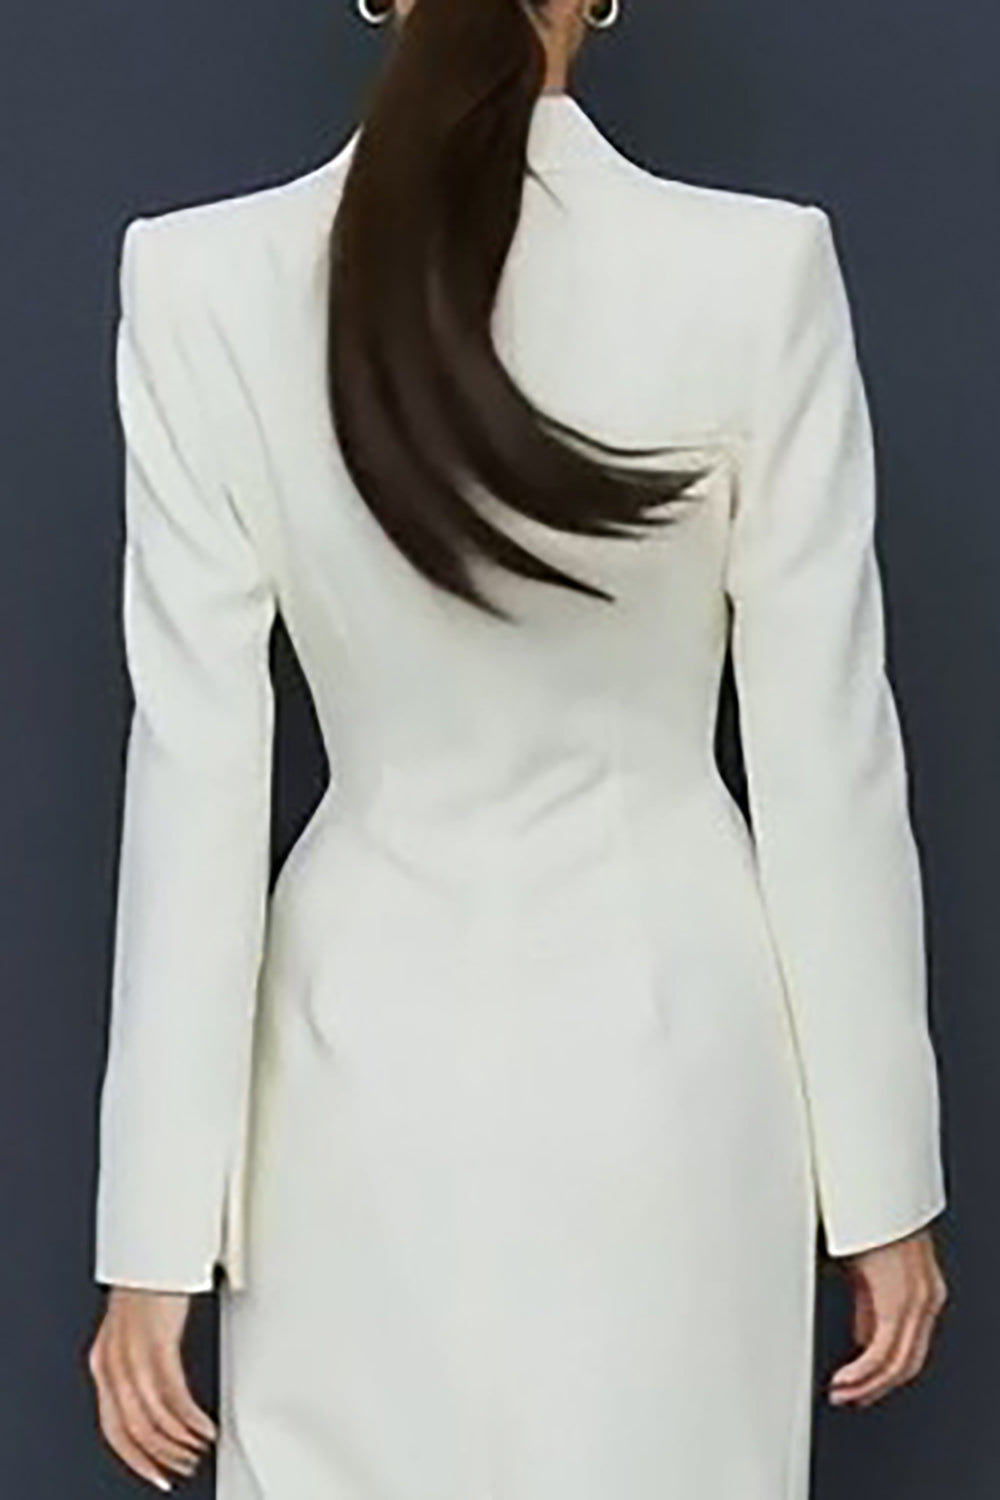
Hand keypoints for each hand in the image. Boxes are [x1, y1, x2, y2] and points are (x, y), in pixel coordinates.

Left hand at [87, 1285, 217, 1490]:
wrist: (156, 1246)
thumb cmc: (154, 1281)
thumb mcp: (142, 1328)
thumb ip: (145, 1361)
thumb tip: (163, 1392)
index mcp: (104, 1361)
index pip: (113, 1427)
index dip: (135, 1456)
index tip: (156, 1470)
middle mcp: (113, 1361)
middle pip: (131, 1429)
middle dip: (159, 1456)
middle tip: (182, 1467)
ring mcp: (133, 1353)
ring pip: (151, 1418)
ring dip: (178, 1441)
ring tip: (198, 1448)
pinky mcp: (156, 1343)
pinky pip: (171, 1396)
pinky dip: (189, 1419)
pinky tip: (203, 1426)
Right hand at [827, 1224, 947, 1408]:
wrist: (871, 1193)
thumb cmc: (864, 1218)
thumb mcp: (865, 1267)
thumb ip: (869, 1303)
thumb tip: (863, 1334)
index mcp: (921, 1289)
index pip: (910, 1344)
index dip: (886, 1370)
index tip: (863, 1382)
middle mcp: (925, 1299)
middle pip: (908, 1361)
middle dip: (877, 1386)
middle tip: (852, 1396)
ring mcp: (915, 1302)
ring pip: (899, 1364)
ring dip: (868, 1384)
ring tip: (843, 1392)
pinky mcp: (898, 1303)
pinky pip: (883, 1353)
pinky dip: (863, 1373)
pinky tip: (845, 1379)